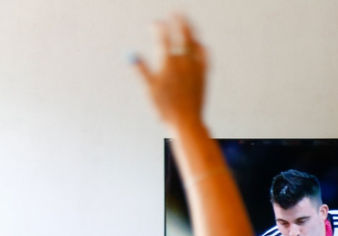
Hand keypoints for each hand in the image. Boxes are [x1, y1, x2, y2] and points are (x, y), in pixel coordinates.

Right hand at [133, 15, 207, 132]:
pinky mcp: (204, 75)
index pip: (162, 38)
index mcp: (167, 64)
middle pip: (182, 36)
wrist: (186, 122)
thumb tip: (132, 56)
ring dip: (191, 30)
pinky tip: (200, 44)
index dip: (158, 28)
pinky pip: (205, 56)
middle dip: (179, 22)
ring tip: (187, 22)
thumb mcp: (149, 89)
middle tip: (176, 12)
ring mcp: (195, 68)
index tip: (154, 23)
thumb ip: (141, 71)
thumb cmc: (165, 108)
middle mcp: (183, 63)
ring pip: (195, 43)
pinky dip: (202, 48)